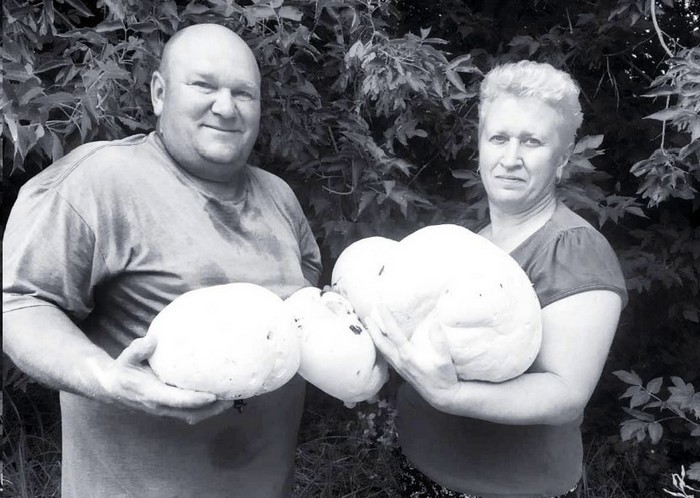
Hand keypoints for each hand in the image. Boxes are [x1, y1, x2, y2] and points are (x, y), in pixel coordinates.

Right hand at [97, 335, 234, 423]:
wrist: (112, 388)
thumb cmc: (123, 370)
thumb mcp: (125, 358)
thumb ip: (137, 350)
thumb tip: (151, 340)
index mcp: (152, 394)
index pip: (178, 401)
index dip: (196, 400)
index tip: (214, 395)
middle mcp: (161, 406)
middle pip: (191, 412)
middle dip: (212, 409)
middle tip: (232, 398)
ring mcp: (165, 410)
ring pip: (192, 415)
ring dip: (211, 410)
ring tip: (231, 399)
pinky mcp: (168, 408)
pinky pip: (189, 412)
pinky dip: (204, 408)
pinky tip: (218, 398)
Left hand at [365, 305, 458, 407]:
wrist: (442, 396)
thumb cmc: (444, 378)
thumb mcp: (445, 360)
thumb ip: (440, 342)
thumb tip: (435, 324)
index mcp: (408, 356)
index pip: (394, 333)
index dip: (386, 318)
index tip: (380, 305)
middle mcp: (400, 361)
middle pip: (381, 343)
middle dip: (373, 329)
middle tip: (366, 316)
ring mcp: (399, 367)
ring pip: (382, 350)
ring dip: (375, 337)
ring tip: (370, 327)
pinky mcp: (401, 370)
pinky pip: (386, 356)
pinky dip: (381, 346)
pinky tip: (381, 342)